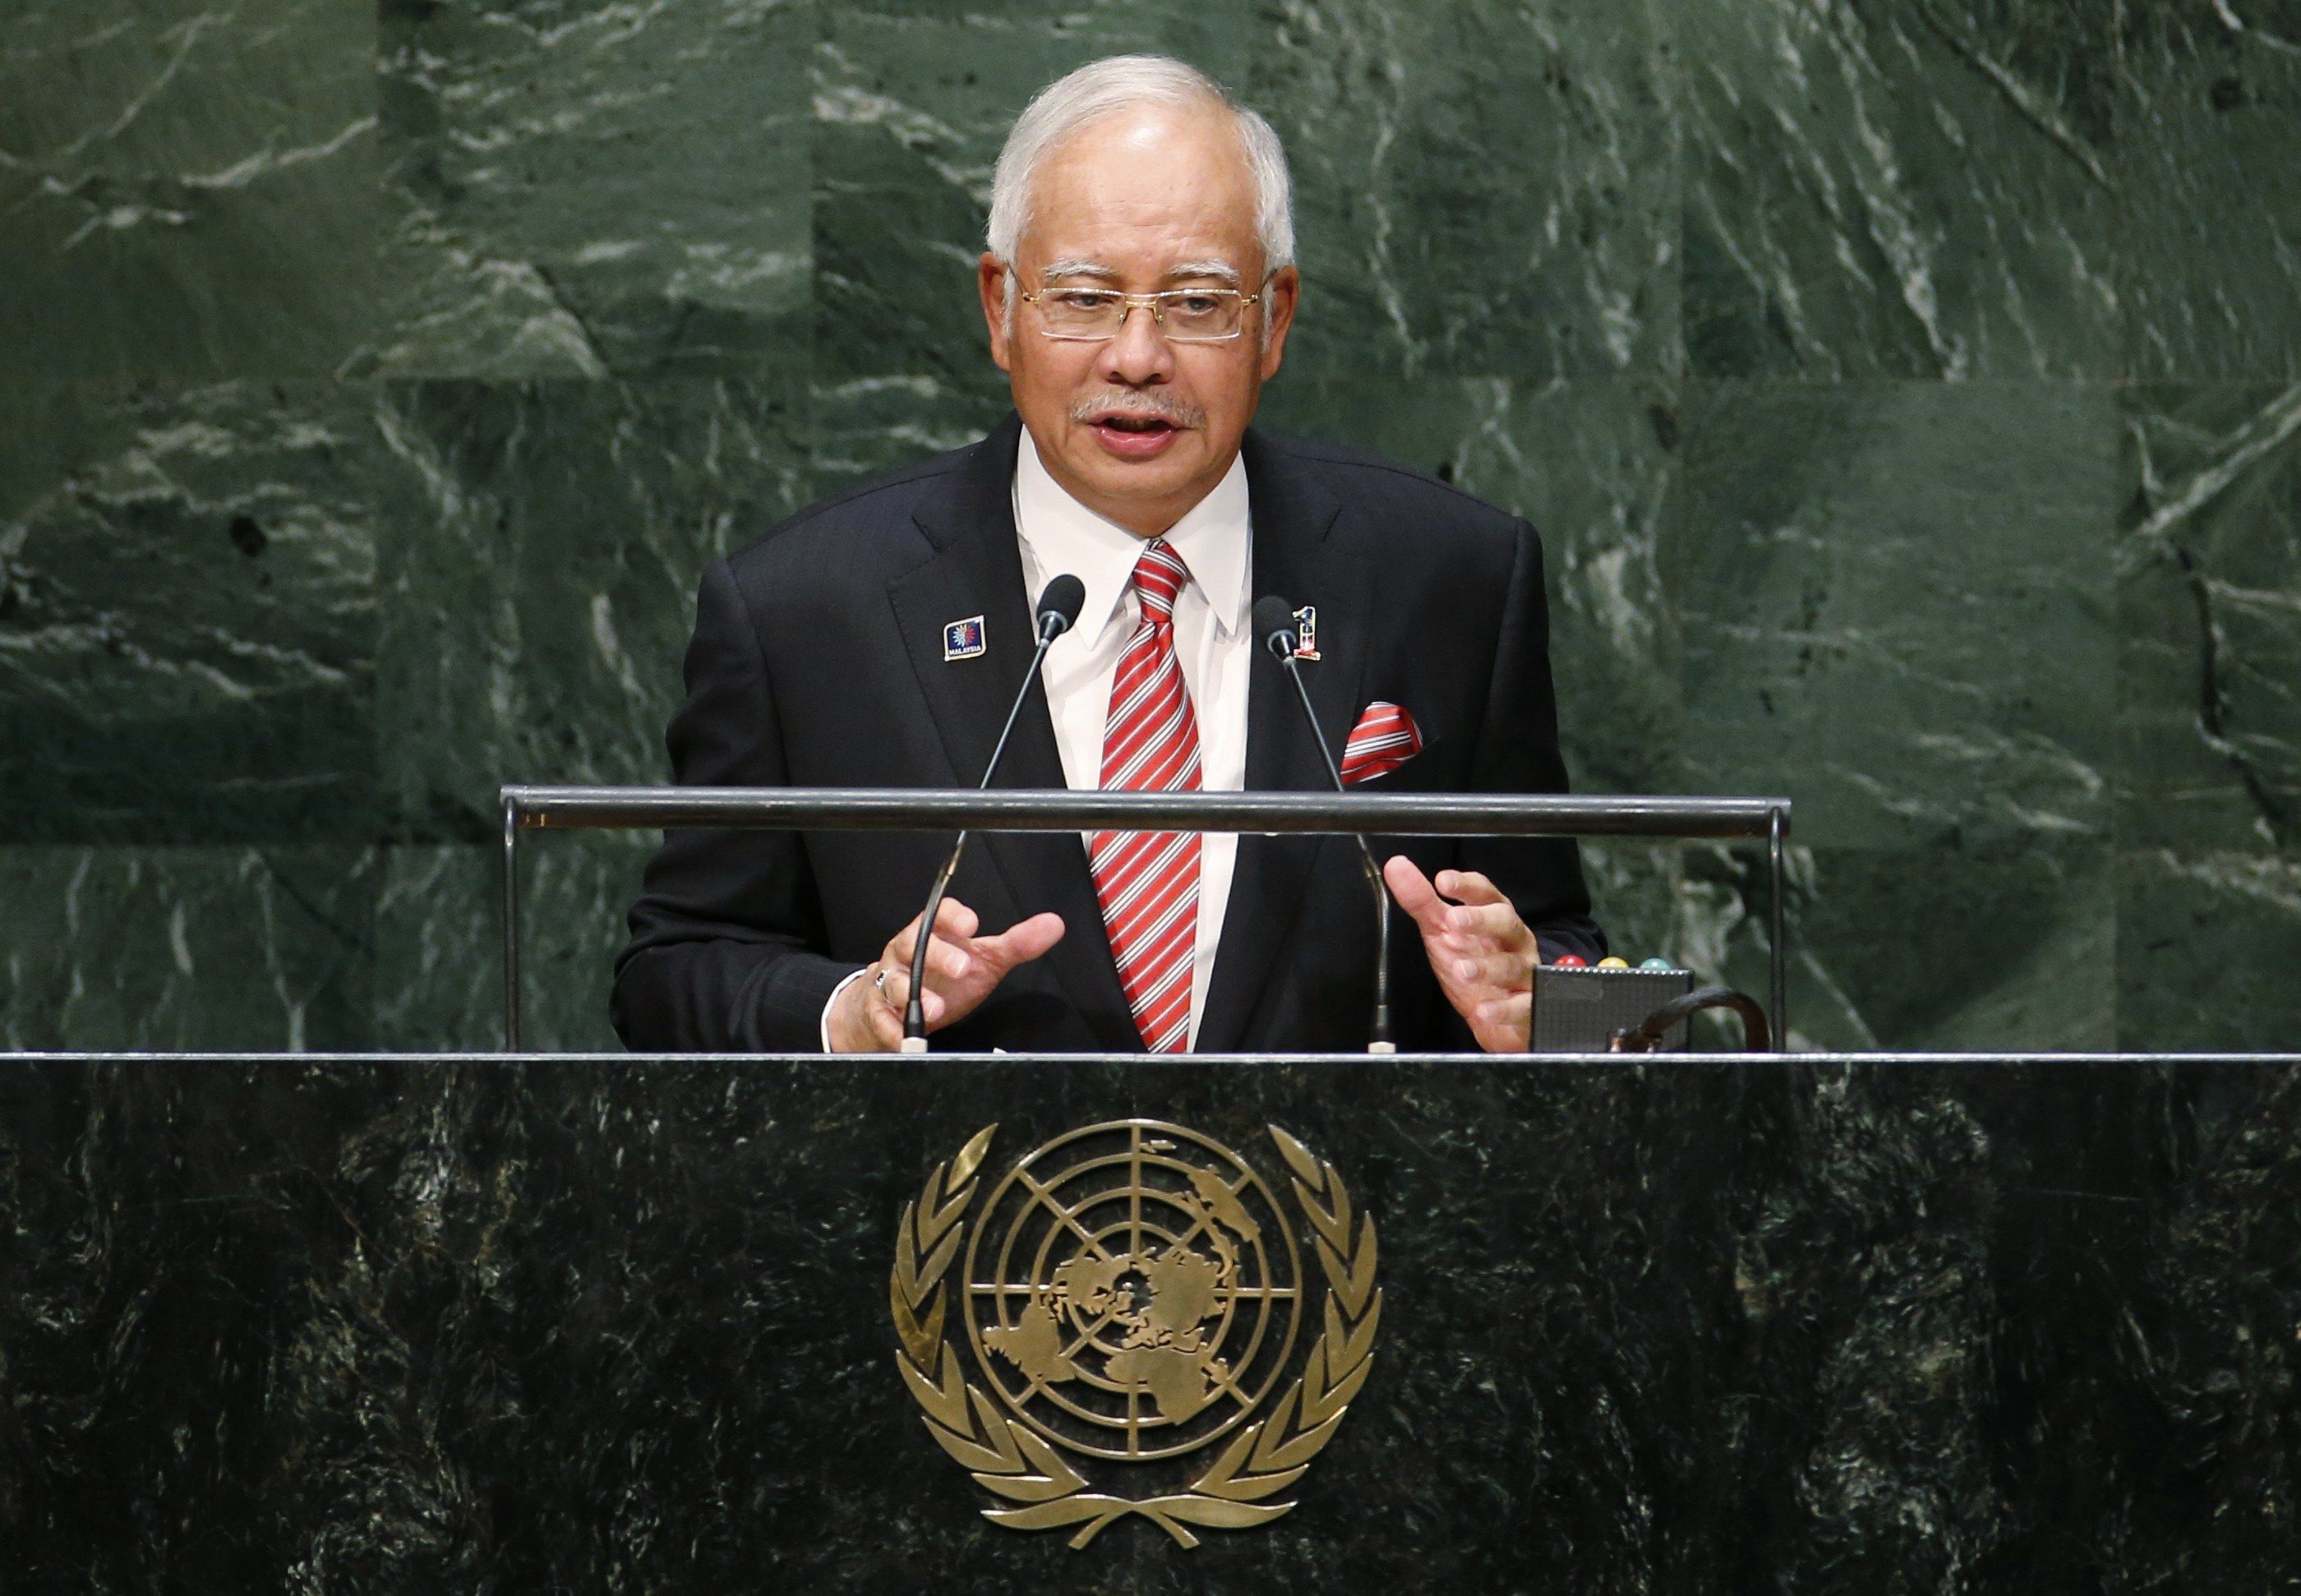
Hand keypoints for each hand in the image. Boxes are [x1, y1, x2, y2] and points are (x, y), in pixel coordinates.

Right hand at [827, 898, 1064, 1052]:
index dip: (952, 917)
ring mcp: (888, 981)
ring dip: (915, 996)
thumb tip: (1054, 925)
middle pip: (915, 945)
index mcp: (933, 933)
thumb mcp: (982, 959)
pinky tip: (907, 1039)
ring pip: (893, 982)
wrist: (889, 1005)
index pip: (938, 915)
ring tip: (935, 1010)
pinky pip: (882, 1019)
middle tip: (961, 968)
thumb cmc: (941, 977)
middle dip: (938, 956)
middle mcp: (907, 953)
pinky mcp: (877, 1012)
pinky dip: (894, 1030)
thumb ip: (1016, 944)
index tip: (971, 924)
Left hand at [1383, 857, 1535, 1052]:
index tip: (1442, 881)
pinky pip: (1520, 1005)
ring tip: (1461, 970)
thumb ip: (1421, 900)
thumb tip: (1396, 866)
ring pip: (1511, 966)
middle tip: (1453, 922)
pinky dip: (1503, 1009)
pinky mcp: (1527, 1004)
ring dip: (1486, 967)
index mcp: (1495, 915)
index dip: (1466, 886)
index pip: (1485, 893)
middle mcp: (1514, 940)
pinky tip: (1484, 1010)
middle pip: (1505, 923)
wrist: (1497, 1016)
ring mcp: (1524, 972)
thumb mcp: (1442, 930)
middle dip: (1481, 921)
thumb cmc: (1472, 960)